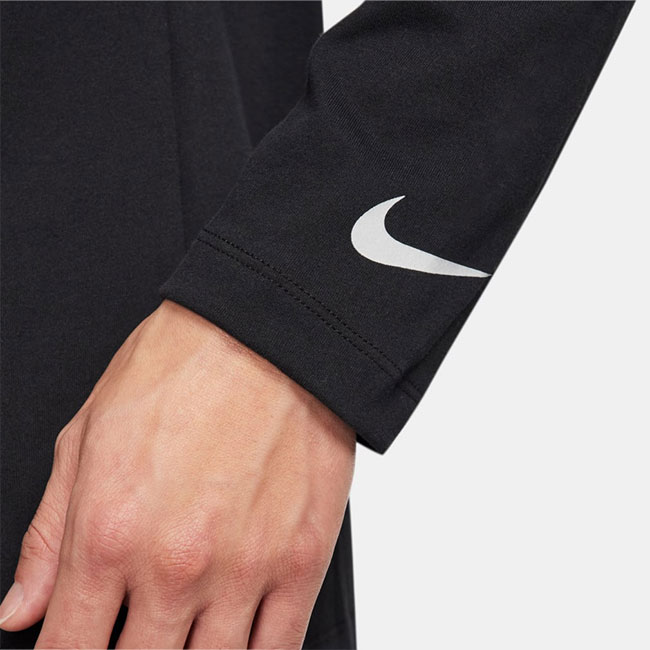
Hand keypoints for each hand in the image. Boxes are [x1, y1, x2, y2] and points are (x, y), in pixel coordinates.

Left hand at [0, 300, 355, 647]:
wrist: (268, 333)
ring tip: (181, 633)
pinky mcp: (302, 558)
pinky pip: (277, 649)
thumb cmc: (183, 366)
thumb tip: (22, 608)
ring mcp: (244, 568)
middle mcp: (174, 564)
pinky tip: (235, 643)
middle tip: (134, 637)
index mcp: (109, 533)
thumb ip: (50, 534)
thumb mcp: (89, 434)